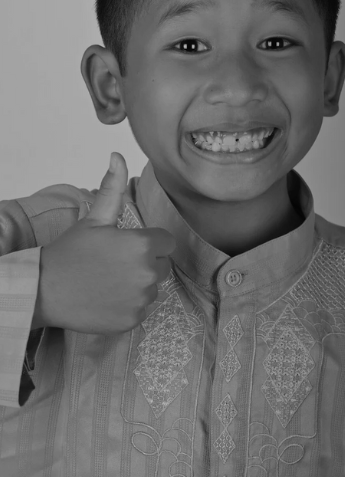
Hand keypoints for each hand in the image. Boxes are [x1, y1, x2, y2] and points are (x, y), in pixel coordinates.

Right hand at [32, 152, 175, 334]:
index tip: (128, 246)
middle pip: (163, 266)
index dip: (149, 243)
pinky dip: (129, 306)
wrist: (46, 289)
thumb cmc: (70, 252)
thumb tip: (118, 156)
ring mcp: (142, 299)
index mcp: (143, 245)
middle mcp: (148, 273)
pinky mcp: (134, 320)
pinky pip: (142, 310)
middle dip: (146, 263)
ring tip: (109, 281)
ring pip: (153, 289)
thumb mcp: (95, 219)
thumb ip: (113, 189)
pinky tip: (108, 299)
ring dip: (139, 285)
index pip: (166, 242)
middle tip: (116, 264)